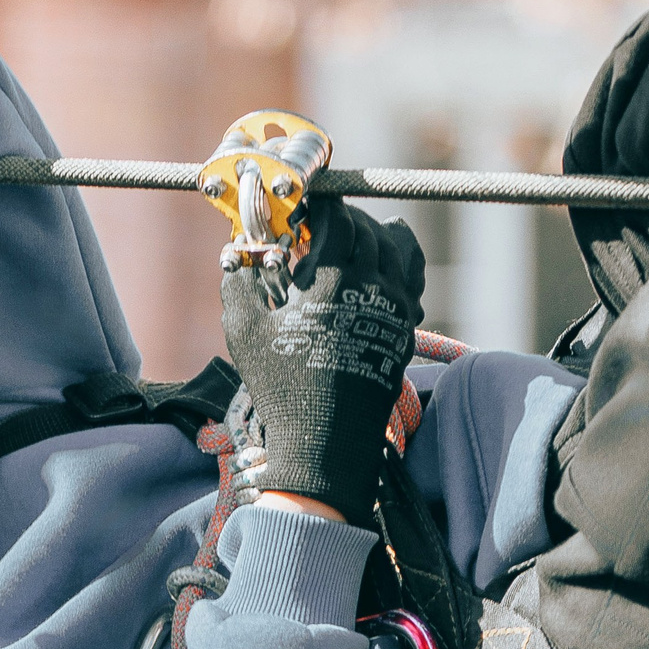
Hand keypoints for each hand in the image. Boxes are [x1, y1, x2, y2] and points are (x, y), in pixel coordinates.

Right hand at [219, 200, 423, 525]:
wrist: (325, 441)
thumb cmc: (281, 388)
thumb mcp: (244, 332)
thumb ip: (238, 280)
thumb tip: (237, 251)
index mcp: (335, 279)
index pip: (338, 218)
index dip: (320, 206)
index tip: (304, 208)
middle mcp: (374, 286)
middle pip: (370, 228)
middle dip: (345, 220)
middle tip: (320, 227)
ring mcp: (396, 308)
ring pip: (400, 249)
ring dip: (375, 236)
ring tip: (352, 241)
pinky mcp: (405, 329)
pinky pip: (410, 280)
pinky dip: (395, 264)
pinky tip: (374, 273)